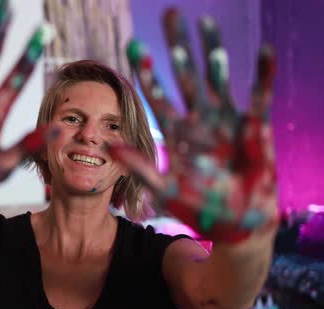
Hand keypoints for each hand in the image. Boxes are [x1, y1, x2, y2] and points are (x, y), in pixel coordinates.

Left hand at [110, 8, 277, 241]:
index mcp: (175, 132)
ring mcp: (226, 120)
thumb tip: (108, 145)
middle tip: (170, 14)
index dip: (148, 73)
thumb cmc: (199, 207)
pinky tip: (264, 51)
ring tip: (204, 22)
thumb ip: (139, 166)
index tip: (135, 48)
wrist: (236, 223)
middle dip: (177, 46)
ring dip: (211, 51)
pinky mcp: (254, 127)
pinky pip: (259, 96)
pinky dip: (263, 75)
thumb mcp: (164, 187)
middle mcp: (198, 119)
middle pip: (185, 76)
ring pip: (217, 78)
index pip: (157, 96)